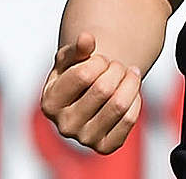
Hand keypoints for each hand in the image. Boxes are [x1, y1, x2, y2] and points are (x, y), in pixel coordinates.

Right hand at [39, 32, 143, 154]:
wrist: (91, 94)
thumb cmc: (78, 72)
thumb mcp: (72, 58)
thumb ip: (77, 48)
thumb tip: (86, 39)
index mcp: (50, 103)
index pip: (84, 75)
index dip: (100, 61)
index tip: (102, 59)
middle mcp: (64, 126)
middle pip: (104, 89)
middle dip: (117, 70)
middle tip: (117, 66)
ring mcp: (85, 139)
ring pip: (119, 105)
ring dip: (130, 82)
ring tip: (128, 73)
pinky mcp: (106, 146)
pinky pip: (130, 119)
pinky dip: (135, 100)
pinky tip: (131, 92)